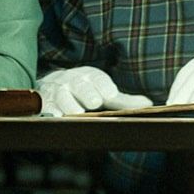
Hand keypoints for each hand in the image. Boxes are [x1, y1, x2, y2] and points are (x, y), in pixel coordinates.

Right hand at [36, 67, 151, 115]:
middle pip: (80, 85)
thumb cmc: (85, 91)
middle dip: (87, 93)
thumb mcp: (104, 93)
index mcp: (89, 76)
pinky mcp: (44, 102)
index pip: (97, 78)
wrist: (54, 84)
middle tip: (95, 102)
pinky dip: (48, 111)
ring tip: (75, 113)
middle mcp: (72, 80)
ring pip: (61, 95)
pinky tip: (54, 117)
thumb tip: (149, 105)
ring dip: (68, 104)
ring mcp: (56, 90)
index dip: (104, 86)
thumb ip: (123, 101)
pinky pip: (45, 105)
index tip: (110, 95)